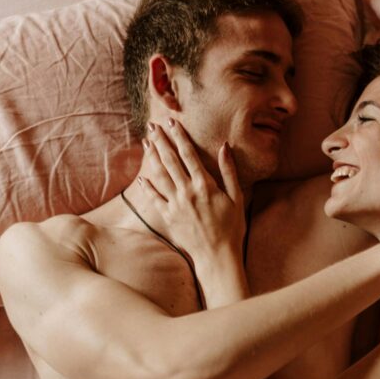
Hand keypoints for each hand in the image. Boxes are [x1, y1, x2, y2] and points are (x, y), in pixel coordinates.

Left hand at [138, 120, 245, 273]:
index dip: (180, 137)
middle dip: (161, 141)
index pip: (189, 155)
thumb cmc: (232, 227)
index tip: (173, 123)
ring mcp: (176, 204)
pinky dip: (147, 186)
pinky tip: (142, 176)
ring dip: (152, 157)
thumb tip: (224, 148)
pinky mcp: (169, 216)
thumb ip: (229, 171)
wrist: (218, 255)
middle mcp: (187, 192)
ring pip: (160, 175)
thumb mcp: (237, 197)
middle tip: (153, 125)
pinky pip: (154, 198)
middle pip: (170, 160)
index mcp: (205, 185)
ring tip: (146, 142)